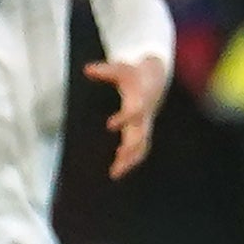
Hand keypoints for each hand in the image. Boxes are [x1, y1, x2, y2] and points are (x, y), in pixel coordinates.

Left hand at [88, 55, 168, 178]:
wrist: (155, 77)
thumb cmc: (134, 73)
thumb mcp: (120, 69)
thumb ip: (105, 71)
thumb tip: (87, 69)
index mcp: (140, 100)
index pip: (134, 112)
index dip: (124, 118)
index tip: (109, 125)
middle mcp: (144, 116)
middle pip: (140, 135)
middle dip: (129, 149)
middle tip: (116, 161)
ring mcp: (145, 124)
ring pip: (141, 146)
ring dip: (129, 161)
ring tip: (114, 174)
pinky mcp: (143, 130)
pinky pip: (141, 149)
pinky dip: (131, 161)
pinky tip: (117, 172)